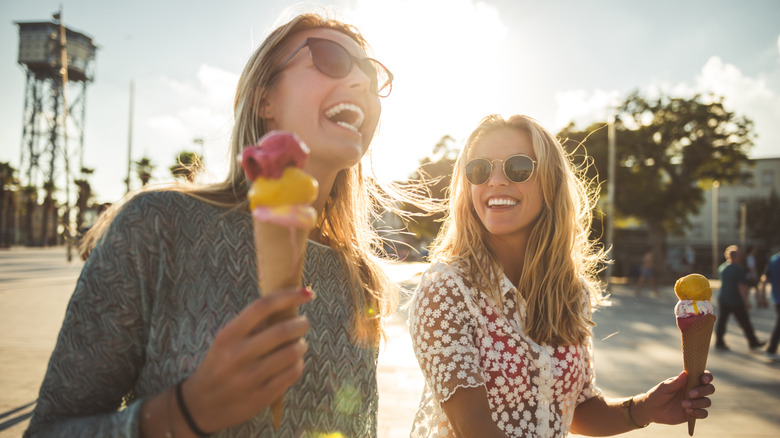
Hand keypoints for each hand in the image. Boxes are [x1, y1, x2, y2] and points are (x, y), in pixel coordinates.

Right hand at [180, 287, 311, 432]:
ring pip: (291, 353)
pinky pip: (291, 374)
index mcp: (228, 336)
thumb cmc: (218, 366)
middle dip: (301, 324)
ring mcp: (249, 378)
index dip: (289, 296)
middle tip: (303, 324)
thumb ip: (251, 326)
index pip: (262, 306)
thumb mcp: (225, 342)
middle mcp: (238, 355)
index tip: (306, 293)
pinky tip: (293, 364)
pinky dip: (298, 365)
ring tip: (298, 345)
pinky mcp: (260, 398)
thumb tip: (287, 305)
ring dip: (301, 345)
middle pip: (283, 331)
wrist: (200, 406)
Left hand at [636, 370, 714, 424]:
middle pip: (709, 389)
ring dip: (698, 403)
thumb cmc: (658, 394)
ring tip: (683, 404)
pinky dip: (698, 412)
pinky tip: (687, 411)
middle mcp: (695, 390)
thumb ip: (675, 382)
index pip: (703, 376)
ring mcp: (695, 402)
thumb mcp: (664, 387)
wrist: (652, 409)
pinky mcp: (694, 413)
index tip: (703, 379)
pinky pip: (704, 413)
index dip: (707, 377)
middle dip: (703, 391)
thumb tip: (685, 373)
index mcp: (689, 381)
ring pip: (707, 402)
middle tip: (690, 393)